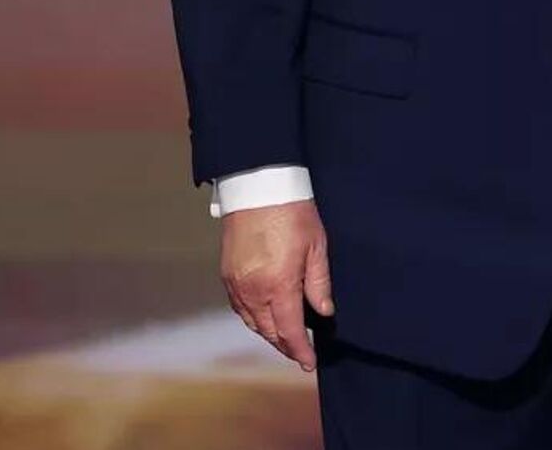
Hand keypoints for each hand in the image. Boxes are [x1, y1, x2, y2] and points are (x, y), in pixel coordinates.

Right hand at [220, 200, 333, 370]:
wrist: (259, 188)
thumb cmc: (293, 213)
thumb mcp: (317, 247)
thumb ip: (319, 283)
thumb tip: (324, 313)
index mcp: (278, 285)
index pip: (289, 331)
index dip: (300, 351)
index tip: (310, 363)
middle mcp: (253, 291)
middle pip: (269, 331)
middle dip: (285, 346)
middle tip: (300, 353)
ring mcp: (236, 285)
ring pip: (252, 323)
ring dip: (269, 334)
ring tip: (286, 339)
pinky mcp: (227, 275)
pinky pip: (240, 308)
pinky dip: (254, 319)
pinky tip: (266, 318)